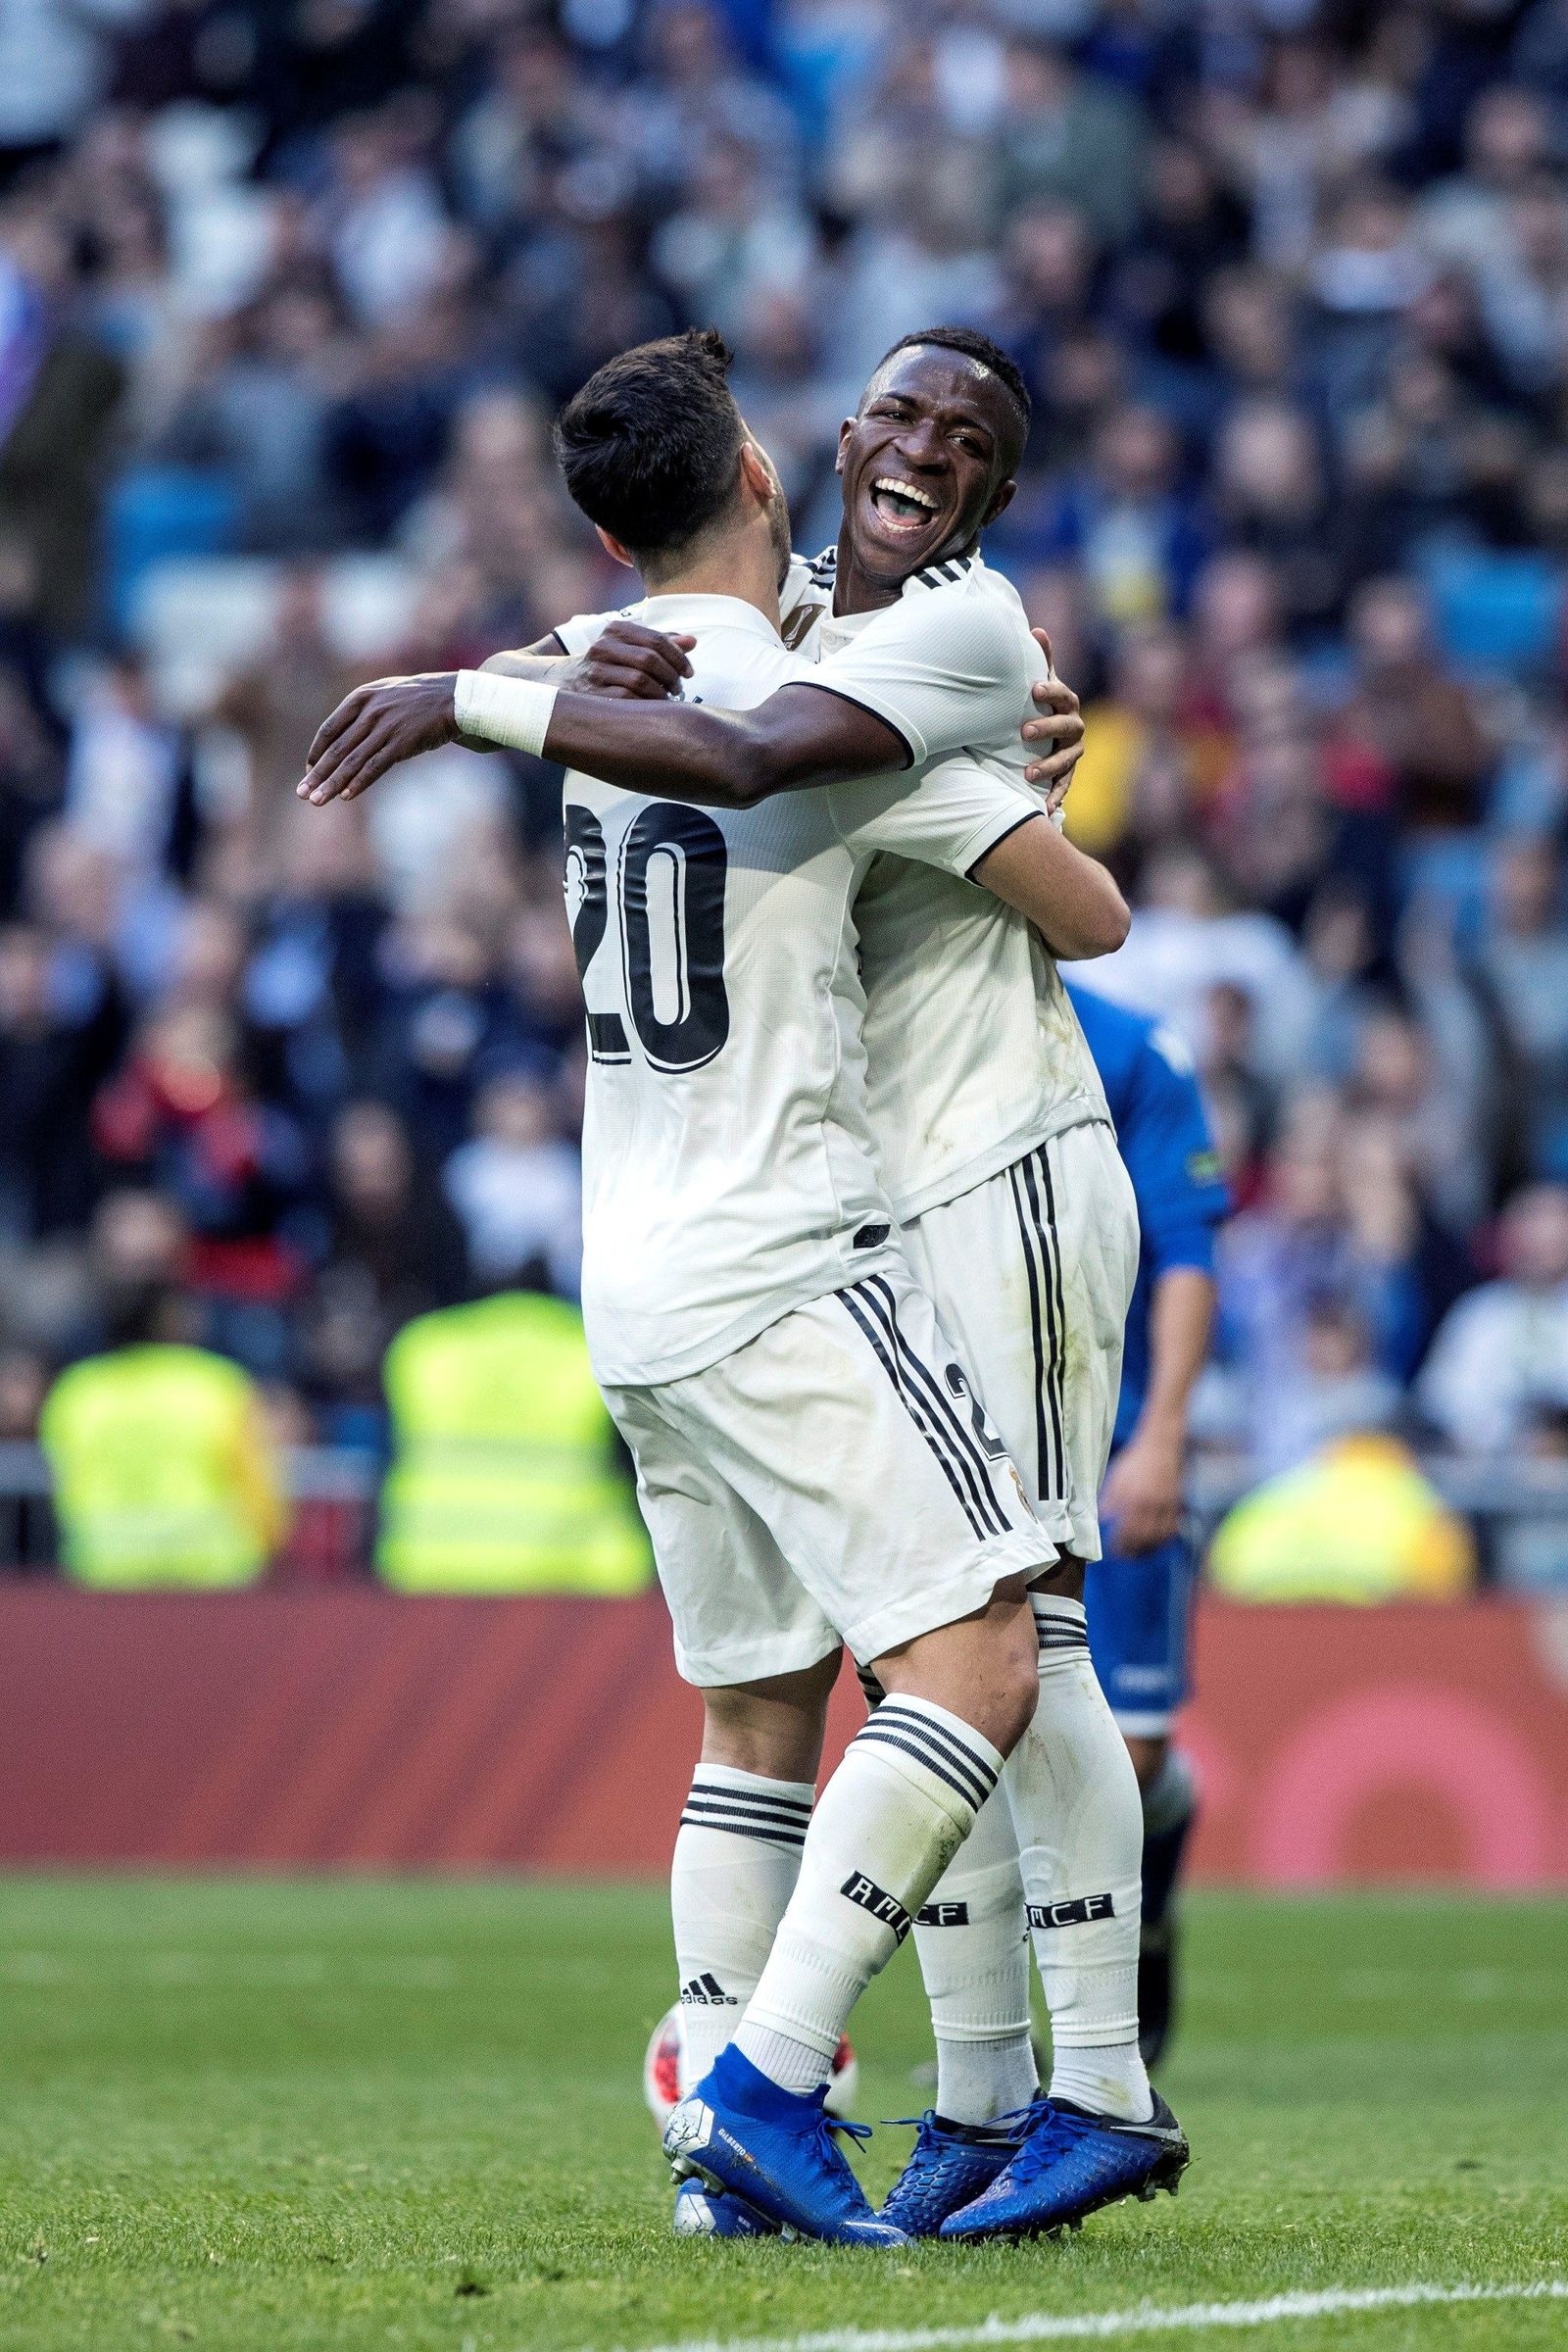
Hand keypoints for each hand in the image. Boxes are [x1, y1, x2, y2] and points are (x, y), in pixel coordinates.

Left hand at [298, 672, 459, 804]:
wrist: (454, 698)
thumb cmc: (420, 699)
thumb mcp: (385, 695)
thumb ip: (364, 712)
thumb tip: (345, 738)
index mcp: (360, 698)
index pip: (329, 729)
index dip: (317, 753)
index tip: (309, 771)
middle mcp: (369, 712)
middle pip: (336, 749)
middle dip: (317, 774)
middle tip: (301, 793)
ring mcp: (385, 727)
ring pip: (352, 761)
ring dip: (332, 784)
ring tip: (317, 801)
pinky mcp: (402, 743)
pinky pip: (375, 767)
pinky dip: (359, 782)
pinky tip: (347, 796)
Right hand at [566, 620, 695, 699]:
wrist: (566, 682)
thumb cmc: (609, 664)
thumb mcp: (631, 647)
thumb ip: (661, 643)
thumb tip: (692, 641)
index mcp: (616, 630)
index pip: (656, 640)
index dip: (678, 657)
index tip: (688, 672)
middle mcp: (603, 646)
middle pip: (650, 659)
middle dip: (671, 676)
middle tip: (678, 688)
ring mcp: (595, 671)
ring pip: (640, 680)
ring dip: (660, 693)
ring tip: (666, 698)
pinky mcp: (591, 695)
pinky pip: (627, 700)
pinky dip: (645, 705)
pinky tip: (650, 709)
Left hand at [1020, 627, 1083, 810]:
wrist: (1046, 733)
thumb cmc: (1039, 705)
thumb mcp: (1040, 683)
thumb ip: (1041, 659)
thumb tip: (1036, 629)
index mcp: (1066, 703)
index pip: (1063, 695)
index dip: (1051, 691)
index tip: (1034, 690)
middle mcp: (1074, 727)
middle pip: (1067, 727)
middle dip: (1048, 728)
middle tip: (1024, 731)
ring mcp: (1073, 752)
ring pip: (1066, 760)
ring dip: (1049, 766)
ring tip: (1027, 774)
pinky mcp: (1067, 774)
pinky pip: (1064, 787)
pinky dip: (1055, 798)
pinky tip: (1045, 810)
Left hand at [1099, 1424, 1183, 1555]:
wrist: (1162, 1444)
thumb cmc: (1136, 1460)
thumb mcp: (1117, 1477)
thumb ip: (1110, 1499)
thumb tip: (1103, 1519)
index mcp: (1133, 1500)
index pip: (1125, 1532)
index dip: (1119, 1545)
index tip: (1113, 1551)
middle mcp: (1151, 1506)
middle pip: (1143, 1538)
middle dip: (1134, 1551)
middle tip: (1126, 1556)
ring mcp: (1167, 1506)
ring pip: (1160, 1536)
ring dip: (1150, 1548)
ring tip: (1140, 1552)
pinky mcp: (1178, 1503)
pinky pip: (1173, 1527)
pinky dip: (1166, 1537)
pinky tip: (1158, 1540)